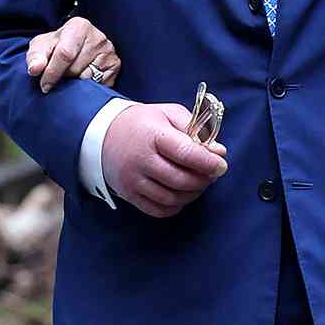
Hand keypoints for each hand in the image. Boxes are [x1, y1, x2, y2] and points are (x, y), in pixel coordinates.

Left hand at [26, 14, 120, 93]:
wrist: (75, 46)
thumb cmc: (56, 46)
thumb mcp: (41, 47)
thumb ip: (35, 57)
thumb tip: (34, 69)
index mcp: (79, 26)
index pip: (65, 54)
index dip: (52, 73)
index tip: (44, 86)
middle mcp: (98, 37)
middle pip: (75, 68)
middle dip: (63, 77)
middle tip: (59, 75)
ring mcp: (109, 51)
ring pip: (87, 78)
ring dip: (75, 82)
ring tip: (71, 74)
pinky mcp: (115, 65)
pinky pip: (99, 84)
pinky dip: (88, 85)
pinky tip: (83, 77)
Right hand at [102, 102, 227, 217]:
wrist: (103, 134)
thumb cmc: (142, 123)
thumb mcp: (168, 114)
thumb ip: (195, 129)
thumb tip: (218, 152)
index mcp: (153, 134)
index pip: (185, 153)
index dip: (208, 162)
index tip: (221, 165)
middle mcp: (141, 160)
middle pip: (181, 180)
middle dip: (203, 180)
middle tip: (211, 174)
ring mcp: (133, 180)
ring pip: (172, 198)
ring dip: (192, 194)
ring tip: (197, 183)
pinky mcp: (129, 195)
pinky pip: (159, 210)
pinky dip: (176, 206)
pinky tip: (181, 194)